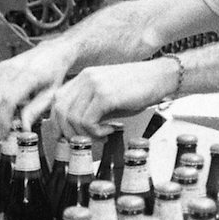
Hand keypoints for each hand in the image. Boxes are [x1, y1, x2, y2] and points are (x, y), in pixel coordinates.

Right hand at [0, 41, 75, 135]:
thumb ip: (35, 111)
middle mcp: (12, 69)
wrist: (53, 52)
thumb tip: (23, 128)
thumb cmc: (55, 72)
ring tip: (10, 116)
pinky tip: (9, 105)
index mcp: (28, 76)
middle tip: (8, 129)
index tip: (5, 134)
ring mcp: (2, 68)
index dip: (3, 120)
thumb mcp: (51, 95)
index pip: (7, 101)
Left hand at [50, 61, 173, 137]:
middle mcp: (85, 78)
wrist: (161, 77)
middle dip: (68, 132)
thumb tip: (76, 130)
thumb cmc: (138, 89)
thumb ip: (90, 108)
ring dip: (85, 134)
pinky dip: (96, 132)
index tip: (66, 137)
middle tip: (83, 142)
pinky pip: (88, 121)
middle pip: (60, 111)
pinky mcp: (105, 95)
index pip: (57, 101)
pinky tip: (109, 131)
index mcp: (83, 77)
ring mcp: (94, 85)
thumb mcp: (108, 96)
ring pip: (73, 118)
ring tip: (101, 137)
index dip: (58, 122)